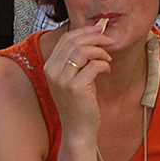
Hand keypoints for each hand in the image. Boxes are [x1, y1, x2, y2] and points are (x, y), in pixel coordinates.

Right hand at [44, 24, 119, 143]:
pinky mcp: (75, 88)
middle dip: (96, 38)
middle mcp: (52, 71)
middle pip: (75, 41)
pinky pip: (93, 65)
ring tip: (108, 58)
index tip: (100, 31)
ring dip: (101, 51)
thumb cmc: (79, 103)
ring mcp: (62, 80)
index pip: (66, 38)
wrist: (78, 129)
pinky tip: (107, 70)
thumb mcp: (73, 78)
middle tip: (110, 41)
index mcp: (49, 66)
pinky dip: (104, 64)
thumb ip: (77, 59)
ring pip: (83, 50)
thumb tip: (93, 36)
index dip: (85, 31)